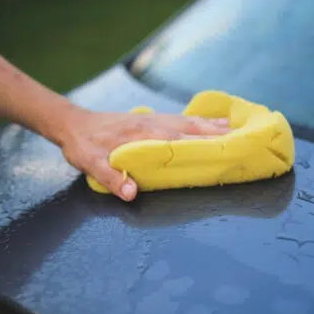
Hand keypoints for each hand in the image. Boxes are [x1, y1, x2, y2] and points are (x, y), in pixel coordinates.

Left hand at [56, 108, 230, 200]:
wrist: (72, 123)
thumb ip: (111, 177)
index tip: (223, 147)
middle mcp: (151, 123)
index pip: (177, 139)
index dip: (201, 143)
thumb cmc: (82, 145)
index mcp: (141, 134)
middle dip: (215, 132)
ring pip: (187, 121)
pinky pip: (180, 119)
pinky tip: (209, 123)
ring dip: (211, 124)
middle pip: (189, 127)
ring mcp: (152, 119)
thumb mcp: (89, 162)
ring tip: (234, 128)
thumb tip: (132, 194)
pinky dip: (198, 121)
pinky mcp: (150, 119)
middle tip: (241, 137)